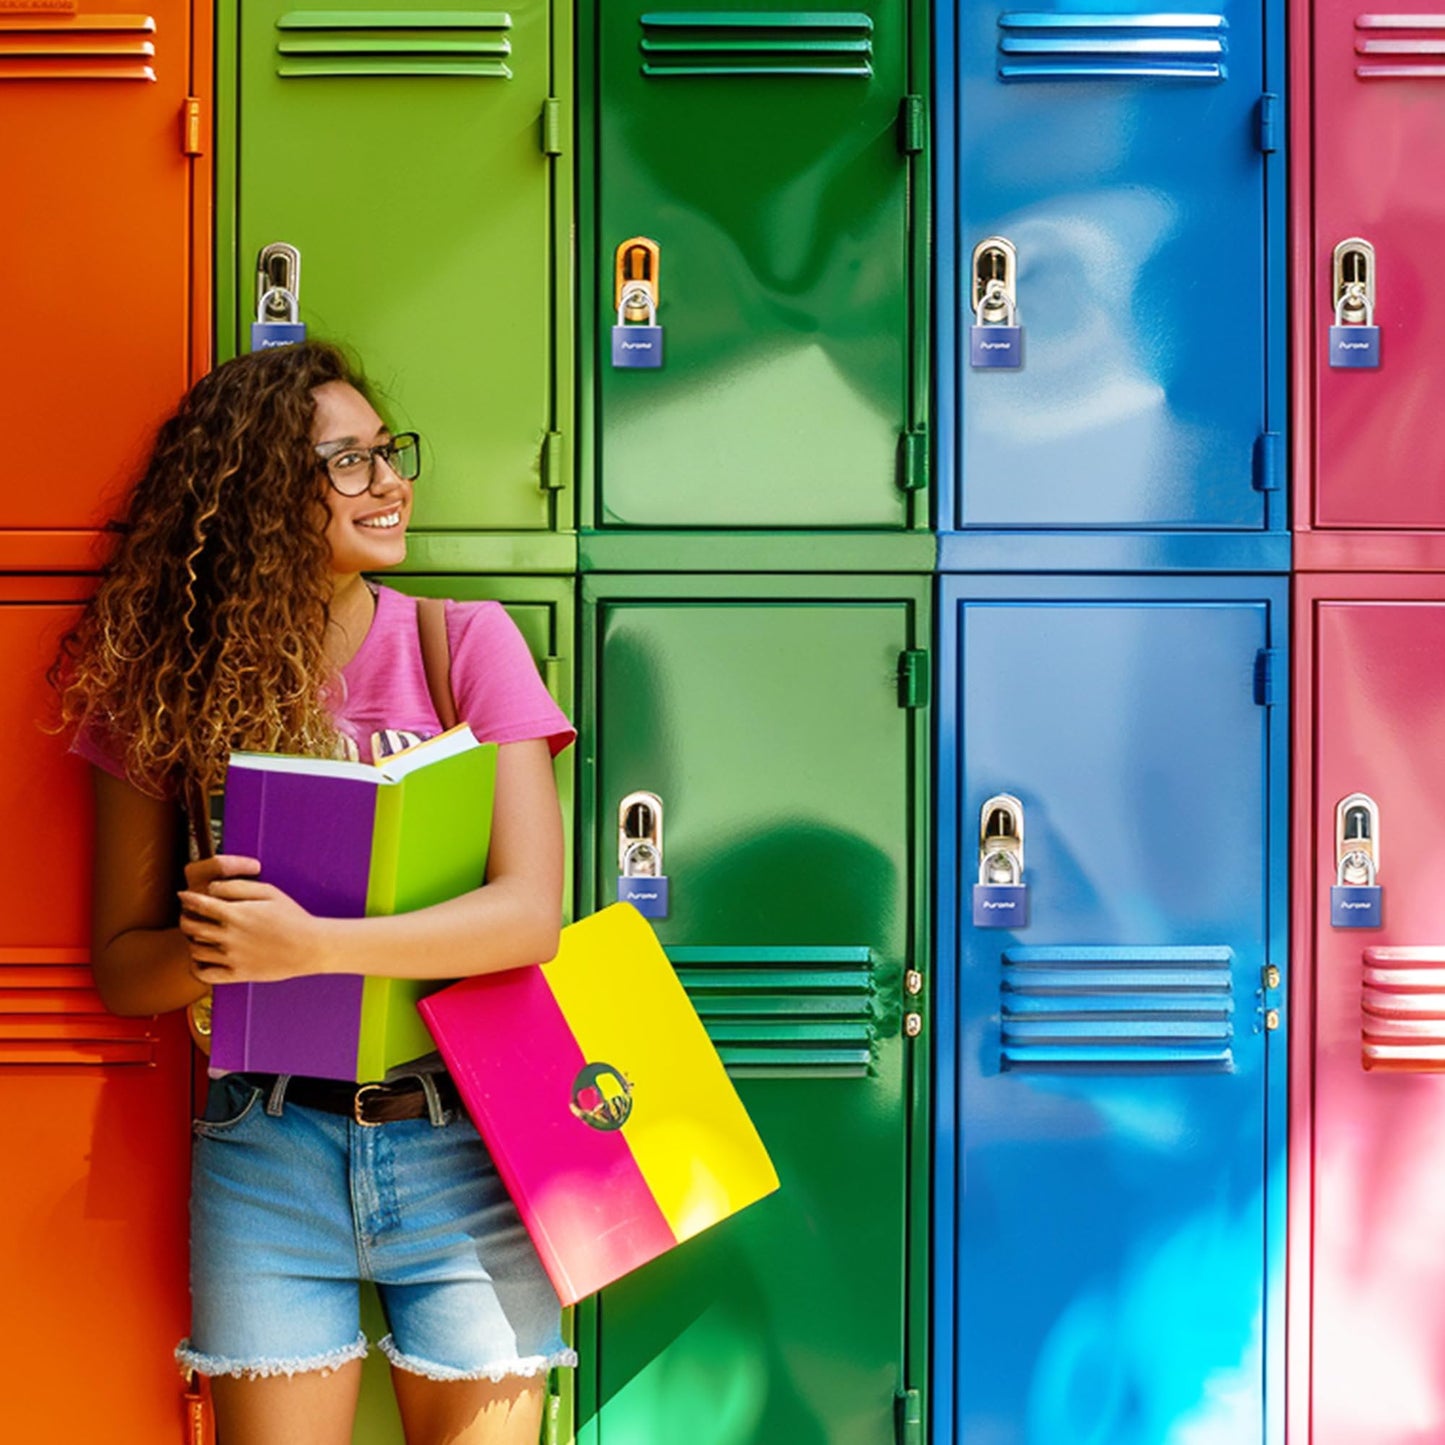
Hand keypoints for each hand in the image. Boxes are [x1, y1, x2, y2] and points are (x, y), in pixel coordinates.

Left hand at [178, 862, 331, 984]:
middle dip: (185, 917)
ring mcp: (231, 958)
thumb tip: (211, 888)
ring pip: (194, 949)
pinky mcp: (237, 975)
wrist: (310, 947)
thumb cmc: (292, 916)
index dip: (187, 898)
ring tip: (199, 935)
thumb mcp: (269, 892)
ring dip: (192, 940)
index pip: (198, 904)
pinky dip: (196, 965)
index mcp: (236, 914)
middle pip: (190, 926)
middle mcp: (229, 937)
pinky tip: (204, 957)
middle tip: (190, 914)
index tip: (186, 896)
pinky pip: (204, 973)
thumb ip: (237, 886)